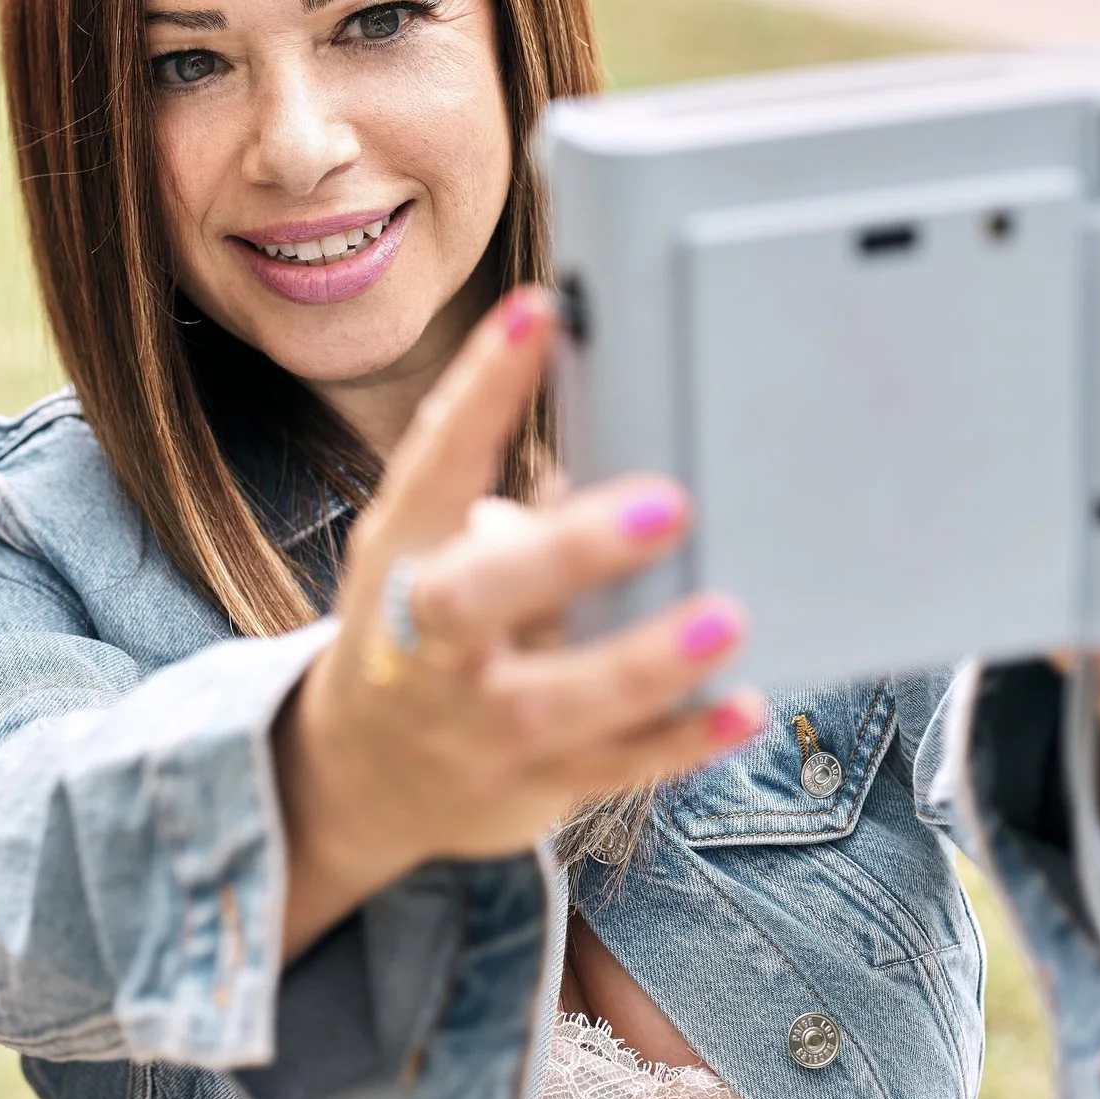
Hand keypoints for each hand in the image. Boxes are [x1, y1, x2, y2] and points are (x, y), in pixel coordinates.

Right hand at [274, 286, 764, 954]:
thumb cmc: (415, 632)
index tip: (537, 313)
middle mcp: (421, 645)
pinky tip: (742, 707)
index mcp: (396, 561)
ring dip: (643, 661)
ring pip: (554, 702)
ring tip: (725, 615)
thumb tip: (614, 441)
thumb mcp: (421, 558)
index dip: (480, 389)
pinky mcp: (527, 785)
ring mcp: (472, 724)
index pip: (431, 463)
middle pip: (471, 599)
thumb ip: (500, 511)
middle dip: (565, 553)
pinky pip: (613, 768)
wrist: (358, 775)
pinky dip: (680, 742)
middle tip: (666, 504)